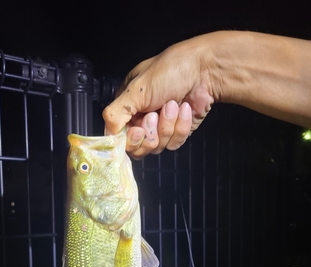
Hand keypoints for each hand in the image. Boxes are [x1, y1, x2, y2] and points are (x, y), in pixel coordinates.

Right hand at [103, 37, 214, 158]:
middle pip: (138, 147)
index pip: (119, 137)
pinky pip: (173, 144)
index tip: (139, 130)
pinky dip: (181, 127)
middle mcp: (141, 119)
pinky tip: (185, 109)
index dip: (129, 139)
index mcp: (127, 106)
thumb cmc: (169, 72)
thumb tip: (108, 137)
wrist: (205, 72)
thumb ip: (115, 114)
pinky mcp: (177, 132)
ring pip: (157, 146)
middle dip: (150, 132)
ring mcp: (160, 127)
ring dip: (167, 125)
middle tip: (156, 113)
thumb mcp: (135, 90)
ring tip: (173, 104)